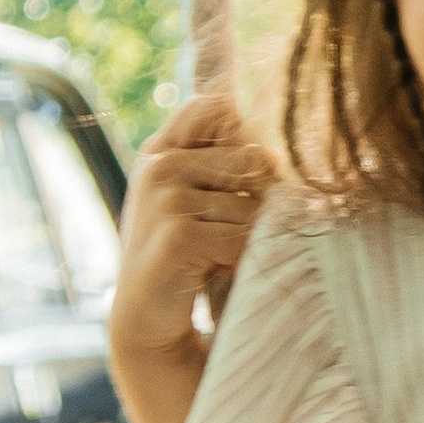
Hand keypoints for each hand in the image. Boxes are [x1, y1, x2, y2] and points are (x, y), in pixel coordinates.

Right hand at [112, 96, 276, 362]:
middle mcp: (159, 165)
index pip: (213, 108)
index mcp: (161, 150)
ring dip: (247, 237)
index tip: (254, 169)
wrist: (146, 315)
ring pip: (251, 205)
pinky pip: (243, 237)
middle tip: (227, 232)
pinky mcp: (179, 232)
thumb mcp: (195, 200)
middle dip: (256, 201)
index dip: (246, 129)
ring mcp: (166, 197)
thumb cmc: (181, 254)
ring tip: (217, 256)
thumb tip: (277, 154)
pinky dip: (241, 258)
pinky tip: (215, 270)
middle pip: (250, 160)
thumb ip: (222, 165)